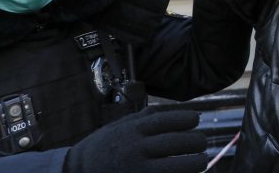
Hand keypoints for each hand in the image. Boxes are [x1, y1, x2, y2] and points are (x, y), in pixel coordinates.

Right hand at [64, 104, 207, 172]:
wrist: (77, 172)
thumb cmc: (105, 145)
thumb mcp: (122, 124)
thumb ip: (149, 117)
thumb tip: (183, 111)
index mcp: (133, 130)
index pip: (168, 121)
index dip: (187, 119)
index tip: (196, 119)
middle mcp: (136, 150)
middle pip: (177, 143)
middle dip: (197, 142)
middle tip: (202, 142)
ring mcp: (138, 171)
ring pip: (177, 168)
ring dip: (195, 163)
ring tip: (201, 160)